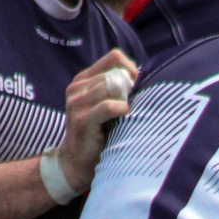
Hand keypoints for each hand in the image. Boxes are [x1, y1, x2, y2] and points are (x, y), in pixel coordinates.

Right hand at [58, 49, 136, 194]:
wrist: (78, 161)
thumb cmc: (99, 131)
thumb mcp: (105, 103)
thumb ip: (117, 87)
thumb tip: (142, 75)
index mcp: (83, 79)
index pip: (114, 57)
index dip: (131, 68)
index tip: (137, 85)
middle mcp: (77, 87)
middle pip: (115, 74)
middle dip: (129, 88)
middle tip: (132, 105)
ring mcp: (76, 103)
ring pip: (110, 87)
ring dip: (125, 100)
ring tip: (126, 113)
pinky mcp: (81, 120)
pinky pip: (108, 106)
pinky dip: (121, 110)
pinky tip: (124, 117)